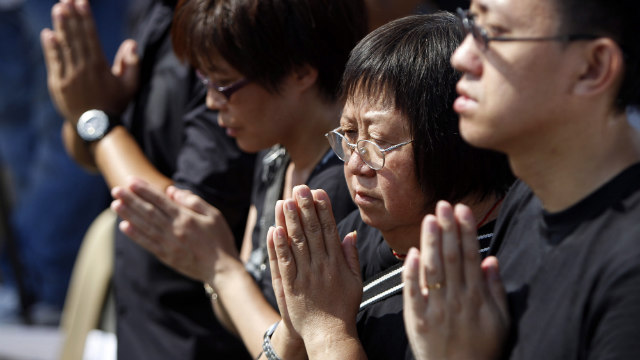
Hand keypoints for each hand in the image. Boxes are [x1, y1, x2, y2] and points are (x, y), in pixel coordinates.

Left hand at [41, 0, 138, 123]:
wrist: (96, 127)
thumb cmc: (115, 104)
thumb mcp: (130, 86)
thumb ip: (132, 64)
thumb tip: (131, 43)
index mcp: (100, 67)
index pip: (91, 36)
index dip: (85, 18)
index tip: (81, 2)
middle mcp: (83, 69)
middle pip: (76, 37)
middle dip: (71, 17)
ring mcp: (69, 76)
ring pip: (64, 47)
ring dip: (60, 27)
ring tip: (58, 9)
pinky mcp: (57, 84)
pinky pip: (54, 62)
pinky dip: (50, 48)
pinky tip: (48, 33)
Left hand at [110, 177, 239, 283]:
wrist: (221, 269)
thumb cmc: (220, 239)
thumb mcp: (213, 215)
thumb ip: (193, 201)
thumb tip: (171, 191)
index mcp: (185, 218)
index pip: (160, 201)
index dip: (144, 190)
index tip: (131, 181)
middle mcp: (174, 230)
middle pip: (148, 212)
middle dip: (131, 200)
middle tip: (116, 189)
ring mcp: (168, 245)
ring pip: (144, 226)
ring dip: (128, 215)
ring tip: (115, 204)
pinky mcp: (166, 256)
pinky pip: (147, 243)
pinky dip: (135, 235)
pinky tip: (124, 226)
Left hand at [267, 185, 363, 356]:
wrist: (330, 334)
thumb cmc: (344, 309)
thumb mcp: (356, 281)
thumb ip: (352, 257)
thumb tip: (350, 234)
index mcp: (337, 263)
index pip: (329, 230)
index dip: (323, 210)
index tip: (318, 192)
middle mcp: (321, 265)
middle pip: (312, 231)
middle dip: (305, 208)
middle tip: (300, 188)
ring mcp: (305, 275)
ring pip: (297, 243)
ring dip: (290, 220)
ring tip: (286, 200)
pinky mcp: (292, 286)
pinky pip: (285, 263)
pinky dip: (279, 246)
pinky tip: (275, 229)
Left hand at [403, 201, 508, 359]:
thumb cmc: (482, 348)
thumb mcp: (500, 321)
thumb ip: (495, 289)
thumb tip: (491, 259)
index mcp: (477, 298)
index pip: (469, 257)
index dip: (465, 232)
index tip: (462, 210)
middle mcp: (456, 300)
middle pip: (450, 258)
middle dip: (447, 229)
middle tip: (443, 205)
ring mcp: (436, 309)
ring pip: (432, 269)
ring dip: (430, 243)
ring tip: (429, 219)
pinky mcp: (418, 319)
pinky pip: (413, 292)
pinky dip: (411, 272)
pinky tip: (411, 252)